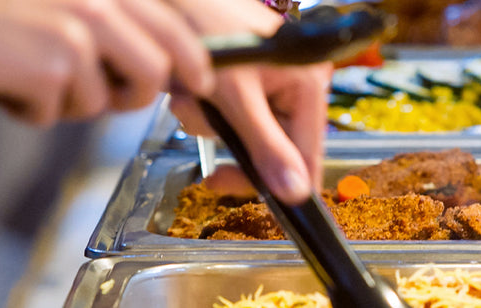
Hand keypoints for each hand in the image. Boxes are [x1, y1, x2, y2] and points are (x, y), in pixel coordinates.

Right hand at [0, 0, 213, 125]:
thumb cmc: (4, 17)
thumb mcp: (71, 8)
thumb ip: (117, 28)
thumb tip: (166, 66)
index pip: (173, 29)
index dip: (195, 62)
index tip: (202, 82)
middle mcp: (99, 6)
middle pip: (153, 73)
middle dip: (130, 96)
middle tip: (96, 92)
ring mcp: (77, 36)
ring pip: (102, 102)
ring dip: (67, 103)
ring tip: (33, 75)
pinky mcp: (51, 68)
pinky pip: (56, 113)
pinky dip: (30, 111)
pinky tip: (8, 82)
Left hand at [167, 0, 330, 204]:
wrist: (170, 2)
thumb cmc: (208, 32)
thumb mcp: (235, 96)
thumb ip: (266, 148)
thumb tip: (297, 195)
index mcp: (309, 84)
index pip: (308, 154)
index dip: (284, 184)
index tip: (266, 209)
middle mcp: (297, 85)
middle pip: (274, 147)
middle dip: (231, 142)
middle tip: (205, 142)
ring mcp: (272, 84)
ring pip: (247, 135)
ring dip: (211, 125)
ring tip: (190, 99)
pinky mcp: (247, 83)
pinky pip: (233, 119)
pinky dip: (207, 112)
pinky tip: (190, 93)